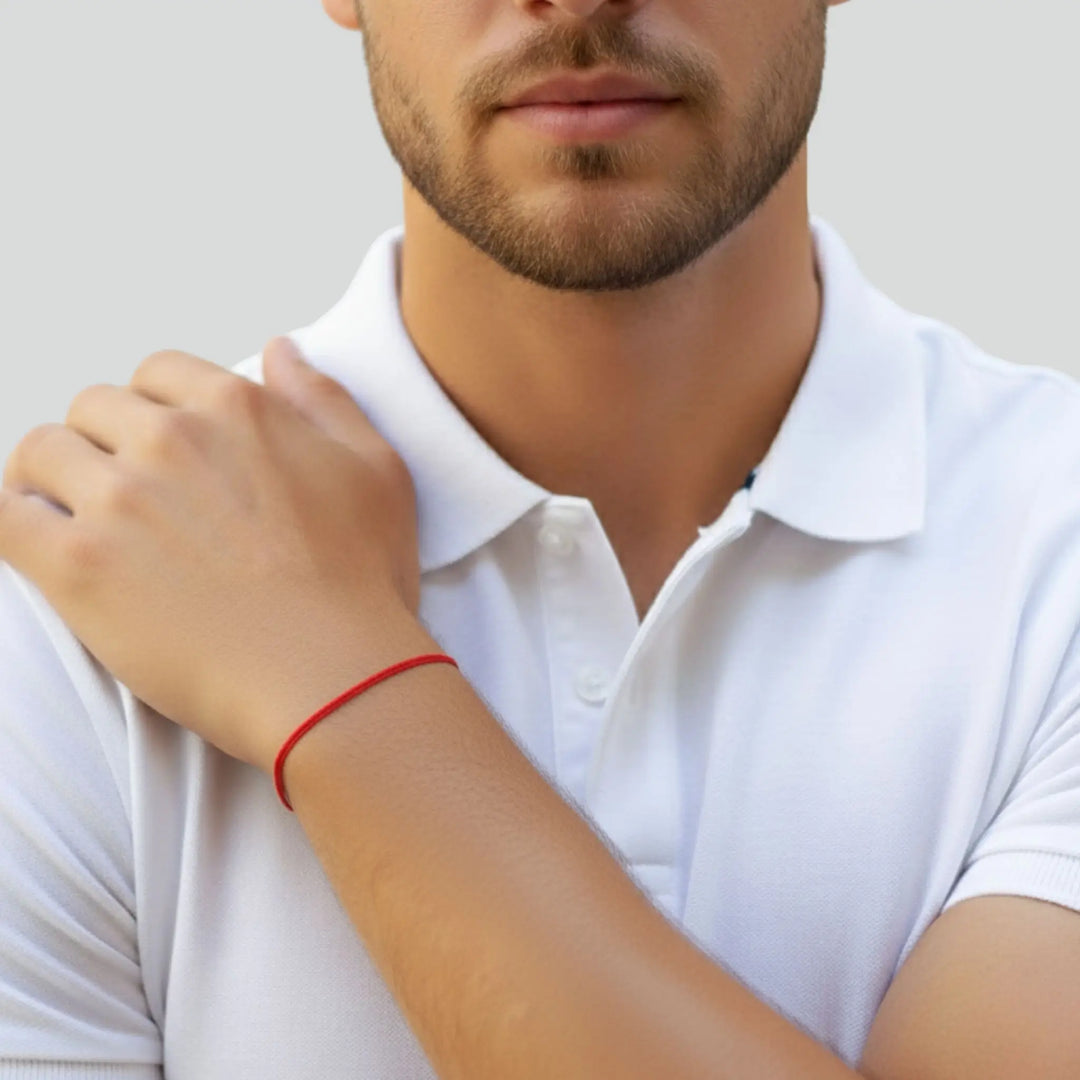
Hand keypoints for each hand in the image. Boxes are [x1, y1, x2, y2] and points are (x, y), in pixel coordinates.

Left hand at [0, 337, 423, 772]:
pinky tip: (41, 542)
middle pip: (95, 408)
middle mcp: (171, 437)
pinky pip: (4, 516)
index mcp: (238, 408)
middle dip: (106, 442)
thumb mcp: (377, 471)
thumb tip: (280, 349)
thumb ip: (323, 399)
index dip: (157, 407)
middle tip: (128, 495)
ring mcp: (119, 497)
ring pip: (41, 452)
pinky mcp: (77, 564)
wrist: (333, 674)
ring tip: (75, 517)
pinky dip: (13, 519)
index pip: (159, 373)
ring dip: (52, 478)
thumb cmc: (362, 583)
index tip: (166, 448)